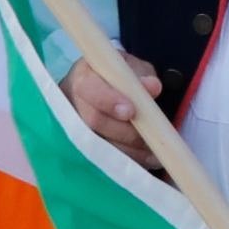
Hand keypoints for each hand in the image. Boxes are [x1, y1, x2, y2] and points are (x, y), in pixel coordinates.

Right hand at [61, 49, 166, 163]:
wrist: (106, 88)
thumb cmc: (119, 76)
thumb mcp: (131, 67)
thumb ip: (141, 75)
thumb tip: (153, 87)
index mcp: (84, 77)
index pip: (90, 89)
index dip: (109, 101)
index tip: (131, 111)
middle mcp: (73, 102)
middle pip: (94, 120)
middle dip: (125, 131)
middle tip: (152, 134)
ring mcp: (75, 127)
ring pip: (99, 144)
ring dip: (130, 150)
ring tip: (156, 152)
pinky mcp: (84, 146)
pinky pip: (104, 158)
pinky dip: (129, 160)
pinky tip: (148, 159)